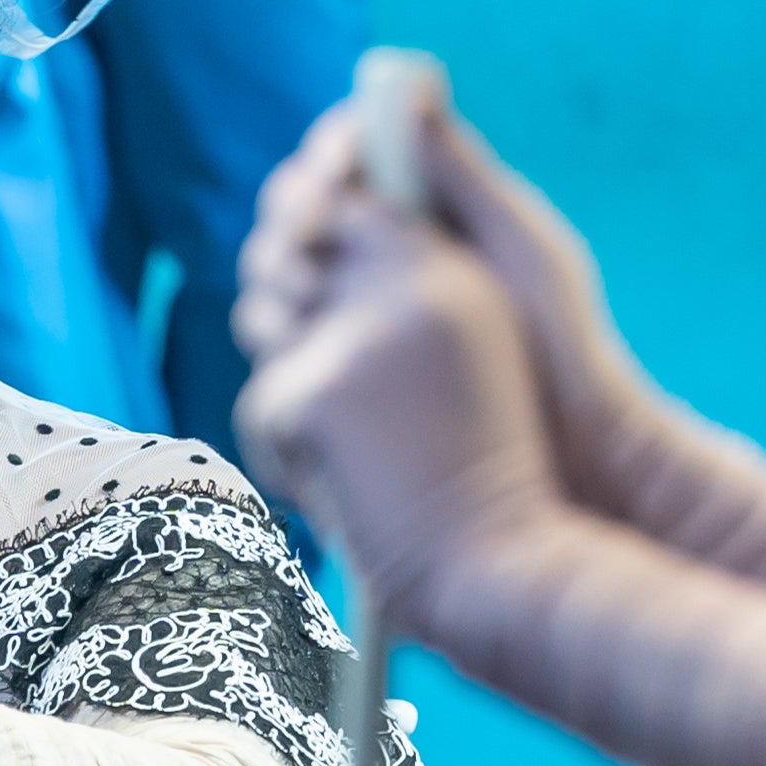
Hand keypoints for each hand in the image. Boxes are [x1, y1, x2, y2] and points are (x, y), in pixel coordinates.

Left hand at [234, 192, 563, 630]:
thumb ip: (404, 295)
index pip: (341, 203)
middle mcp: (407, 283)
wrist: (505, 562)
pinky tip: (345, 488)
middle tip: (332, 389)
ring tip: (354, 447)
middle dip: (283, 308)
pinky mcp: (314, 390)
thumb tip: (306, 245)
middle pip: (282, 251)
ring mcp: (357, 333)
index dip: (303, 233)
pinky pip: (260, 405)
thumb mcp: (465, 358)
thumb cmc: (486, 476)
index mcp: (450, 269)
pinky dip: (286, 456)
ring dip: (289, 384)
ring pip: (264, 324)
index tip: (300, 266)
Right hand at [242, 94, 672, 526]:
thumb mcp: (515, 241)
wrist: (574, 450)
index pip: (350, 157)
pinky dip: (278, 328)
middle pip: (300, 211)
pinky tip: (297, 336)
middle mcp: (383, 258)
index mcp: (426, 213)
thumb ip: (457, 168)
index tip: (335, 167)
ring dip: (277, 269)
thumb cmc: (561, 339)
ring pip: (278, 272)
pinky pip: (284, 338)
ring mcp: (357, 317)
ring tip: (305, 287)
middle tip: (313, 232)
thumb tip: (402, 76)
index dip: (332, 154)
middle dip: (295, 214)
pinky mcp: (341, 375)